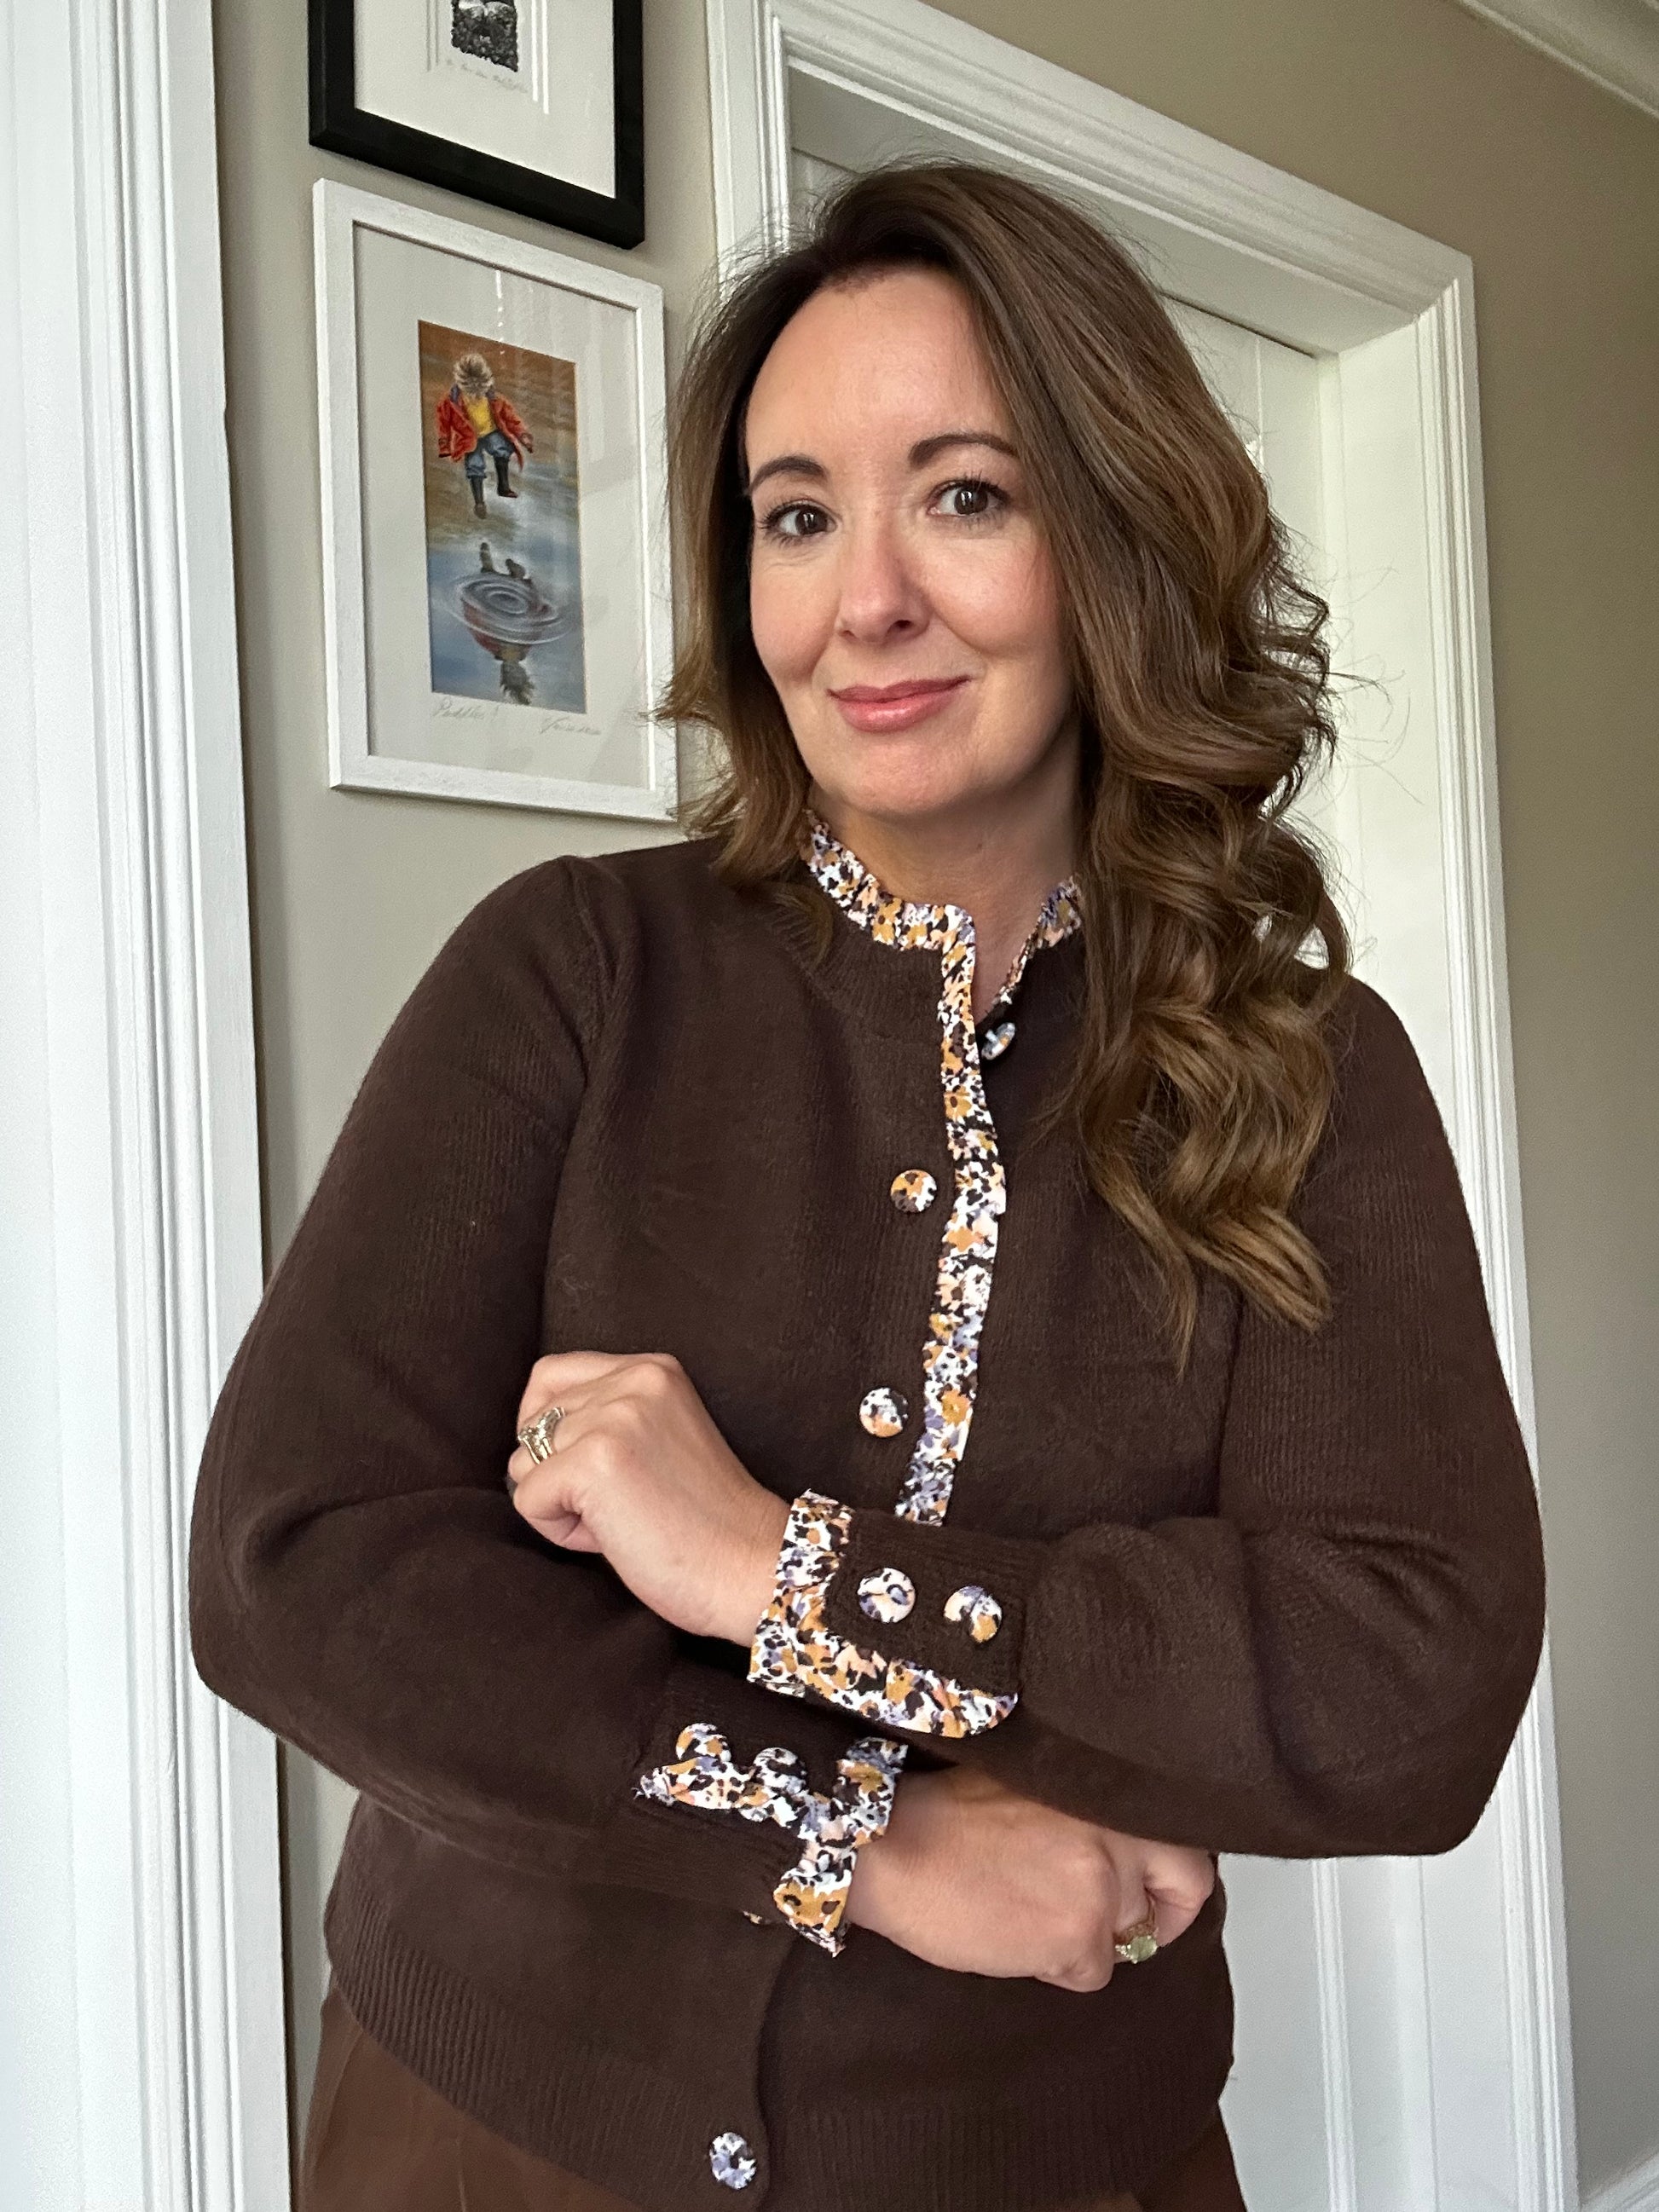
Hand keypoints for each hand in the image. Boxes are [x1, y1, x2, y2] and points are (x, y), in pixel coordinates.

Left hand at [505, 1352, 789, 1644]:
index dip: (548, 1430)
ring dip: (559, 1504)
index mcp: (652, 1369)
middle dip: (557, 1473)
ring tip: (619, 1521)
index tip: (586, 1471)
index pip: (550, 1377)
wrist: (751, 1568)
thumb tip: (526, 1442)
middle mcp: (633, 1380)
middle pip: (532, 1423)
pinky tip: (611, 1538)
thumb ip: (606, 1416)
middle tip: (616, 1506)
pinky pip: (528, 1500)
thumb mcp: (658, 1437)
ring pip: (525, 1463)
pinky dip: (559, 1531)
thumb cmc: (704, 1522)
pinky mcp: (595, 1462)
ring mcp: (614, 1418)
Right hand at [845, 1764, 1214, 1990]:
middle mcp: (1120, 1830)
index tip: (1157, 1893)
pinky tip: (1012, 1936)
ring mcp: (1104, 1883)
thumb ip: (1091, 1816)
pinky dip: (1055, 1966)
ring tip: (1026, 1914)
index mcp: (1109, 1788)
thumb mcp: (1038, 1790)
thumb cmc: (946, 1816)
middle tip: (1113, 1924)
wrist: (892, 1845)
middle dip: (1153, 1916)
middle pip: (1181, 1889)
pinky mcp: (1077, 1934)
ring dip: (1084, 1937)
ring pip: (1126, 1936)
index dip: (1176, 1877)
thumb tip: (1129, 1862)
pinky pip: (1089, 1972)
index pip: (1188, 1838)